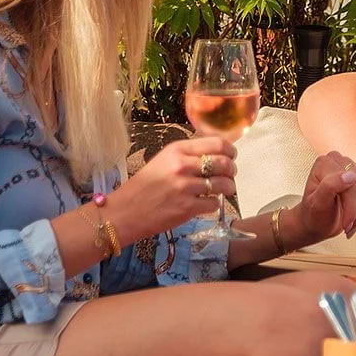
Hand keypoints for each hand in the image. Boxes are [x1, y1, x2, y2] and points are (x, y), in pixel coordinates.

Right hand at [113, 136, 236, 241]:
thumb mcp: (163, 160)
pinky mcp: (187, 208)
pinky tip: (207, 203)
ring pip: (223, 184)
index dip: (230, 150)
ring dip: (228, 188)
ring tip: (224, 190)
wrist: (124, 212)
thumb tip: (216, 154)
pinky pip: (214, 203)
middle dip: (232, 170)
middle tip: (230, 175)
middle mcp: (182, 165)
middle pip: (224, 163)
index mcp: (177, 150)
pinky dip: (214, 204)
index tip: (232, 156)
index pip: (217, 143)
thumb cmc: (143, 186)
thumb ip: (187, 155)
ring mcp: (185, 187)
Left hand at [286, 151, 355, 247]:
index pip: (350, 183)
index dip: (351, 207)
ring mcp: (354, 166)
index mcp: (326, 163)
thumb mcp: (317, 205)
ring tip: (351, 223)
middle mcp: (340, 160)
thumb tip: (350, 175)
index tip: (347, 223)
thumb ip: (330, 186)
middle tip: (348, 226)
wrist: (317, 222)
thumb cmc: (313, 215)